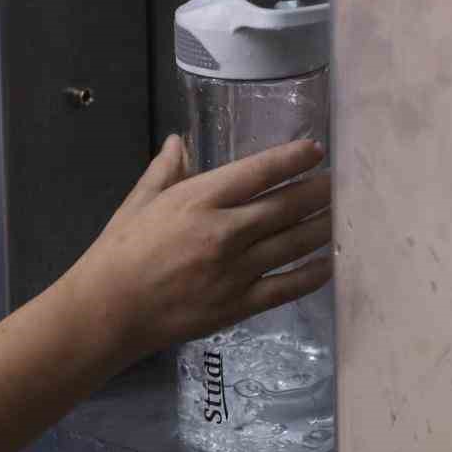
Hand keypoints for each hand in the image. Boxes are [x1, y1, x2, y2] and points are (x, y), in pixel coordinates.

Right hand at [61, 135, 332, 364]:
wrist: (109, 310)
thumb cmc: (120, 251)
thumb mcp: (141, 201)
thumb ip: (166, 170)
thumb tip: (180, 141)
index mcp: (200, 199)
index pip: (259, 172)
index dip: (292, 159)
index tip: (316, 151)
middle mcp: (225, 231)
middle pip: (286, 206)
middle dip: (319, 191)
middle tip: (342, 181)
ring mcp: (236, 270)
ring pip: (293, 243)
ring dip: (322, 227)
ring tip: (342, 215)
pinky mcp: (239, 304)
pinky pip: (286, 287)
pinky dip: (312, 274)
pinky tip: (329, 264)